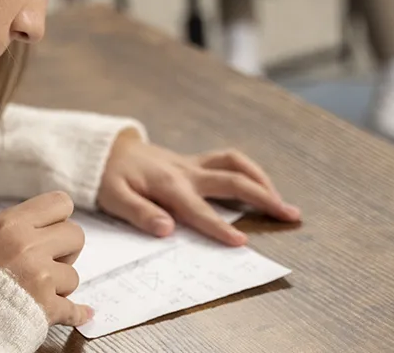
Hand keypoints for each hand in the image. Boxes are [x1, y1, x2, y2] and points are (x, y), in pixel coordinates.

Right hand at [0, 191, 90, 326]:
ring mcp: (38, 276)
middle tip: (49, 261)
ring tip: (37, 289)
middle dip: (66, 250)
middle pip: (76, 235)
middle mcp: (27, 245)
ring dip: (60, 285)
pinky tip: (81, 312)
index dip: (60, 218)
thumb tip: (46, 229)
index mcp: (11, 223)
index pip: (60, 203)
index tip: (52, 230)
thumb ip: (17, 230)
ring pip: (73, 275)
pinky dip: (75, 313)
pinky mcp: (44, 307)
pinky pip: (73, 309)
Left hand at [97, 130, 300, 245]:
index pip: (198, 210)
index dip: (220, 227)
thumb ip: (140, 214)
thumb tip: (166, 230)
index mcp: (167, 184)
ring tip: (281, 201)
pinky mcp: (193, 161)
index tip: (242, 243)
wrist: (103, 149)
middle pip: (232, 180)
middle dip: (264, 197)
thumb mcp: (113, 198)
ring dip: (262, 180)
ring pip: (236, 163)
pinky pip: (227, 161)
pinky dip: (248, 171)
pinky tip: (259, 186)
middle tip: (290, 214)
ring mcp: (192, 164)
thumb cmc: (106, 177)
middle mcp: (186, 171)